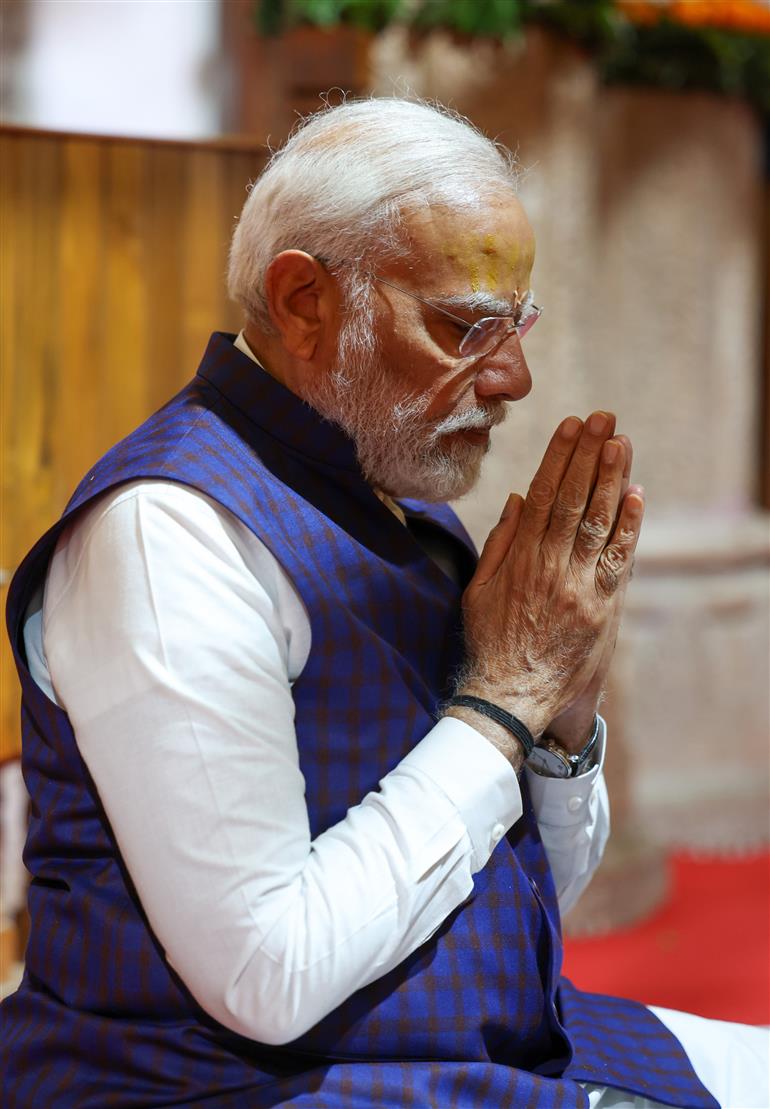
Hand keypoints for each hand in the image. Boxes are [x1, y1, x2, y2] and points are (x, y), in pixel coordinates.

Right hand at [452, 411, 644, 763]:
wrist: (509, 696)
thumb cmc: (489, 642)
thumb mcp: (479, 590)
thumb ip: (500, 543)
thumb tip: (521, 498)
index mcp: (520, 559)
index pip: (544, 496)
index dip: (559, 457)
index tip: (570, 425)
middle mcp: (551, 568)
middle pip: (575, 501)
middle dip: (589, 455)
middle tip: (603, 417)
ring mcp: (579, 588)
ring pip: (599, 524)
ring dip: (611, 479)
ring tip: (620, 441)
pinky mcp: (601, 609)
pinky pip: (618, 561)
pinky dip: (628, 527)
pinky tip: (635, 494)